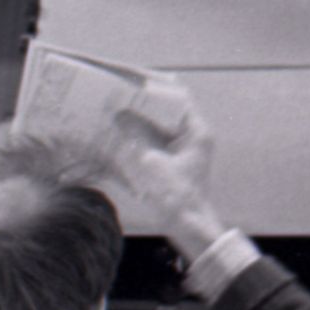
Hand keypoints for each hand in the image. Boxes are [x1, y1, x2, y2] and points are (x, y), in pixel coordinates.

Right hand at [110, 96, 223, 255]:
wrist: (188, 228)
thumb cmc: (176, 195)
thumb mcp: (151, 162)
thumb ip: (135, 135)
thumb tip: (118, 115)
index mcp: (196, 131)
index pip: (177, 98)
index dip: (155, 89)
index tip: (131, 82)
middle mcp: (192, 136)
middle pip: (166, 112)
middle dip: (141, 105)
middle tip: (117, 97)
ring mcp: (183, 150)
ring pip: (158, 127)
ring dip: (138, 122)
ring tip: (114, 114)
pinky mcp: (173, 162)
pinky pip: (155, 143)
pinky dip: (139, 139)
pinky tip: (119, 136)